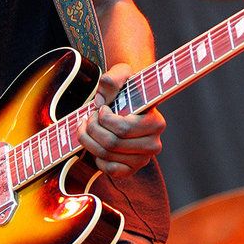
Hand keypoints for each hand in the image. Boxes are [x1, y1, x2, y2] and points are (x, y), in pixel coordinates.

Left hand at [78, 62, 164, 177]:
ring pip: (107, 155)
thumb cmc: (126, 87)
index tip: (102, 107)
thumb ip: (113, 78)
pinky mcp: (131, 170)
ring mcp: (143, 159)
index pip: (124, 129)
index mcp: (156, 122)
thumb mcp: (121, 73)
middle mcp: (154, 144)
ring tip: (87, 126)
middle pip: (112, 143)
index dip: (104, 118)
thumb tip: (101, 100)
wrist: (128, 102)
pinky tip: (96, 143)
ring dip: (89, 140)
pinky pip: (109, 169)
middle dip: (92, 128)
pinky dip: (97, 157)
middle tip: (89, 116)